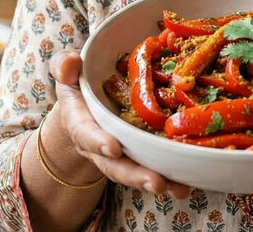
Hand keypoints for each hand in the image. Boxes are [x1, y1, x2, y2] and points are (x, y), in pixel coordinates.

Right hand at [48, 50, 190, 197]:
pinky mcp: (140, 153)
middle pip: (114, 164)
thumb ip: (65, 66)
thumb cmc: (79, 83)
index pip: (85, 133)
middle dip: (135, 174)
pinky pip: (153, 167)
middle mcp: (99, 144)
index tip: (113, 148)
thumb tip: (71, 63)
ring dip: (156, 181)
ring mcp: (121, 152)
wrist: (87, 104)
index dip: (97, 141)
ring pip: (135, 171)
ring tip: (178, 188)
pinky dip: (170, 177)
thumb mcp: (68, 69)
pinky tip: (188, 184)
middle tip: (156, 182)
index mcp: (80, 121)